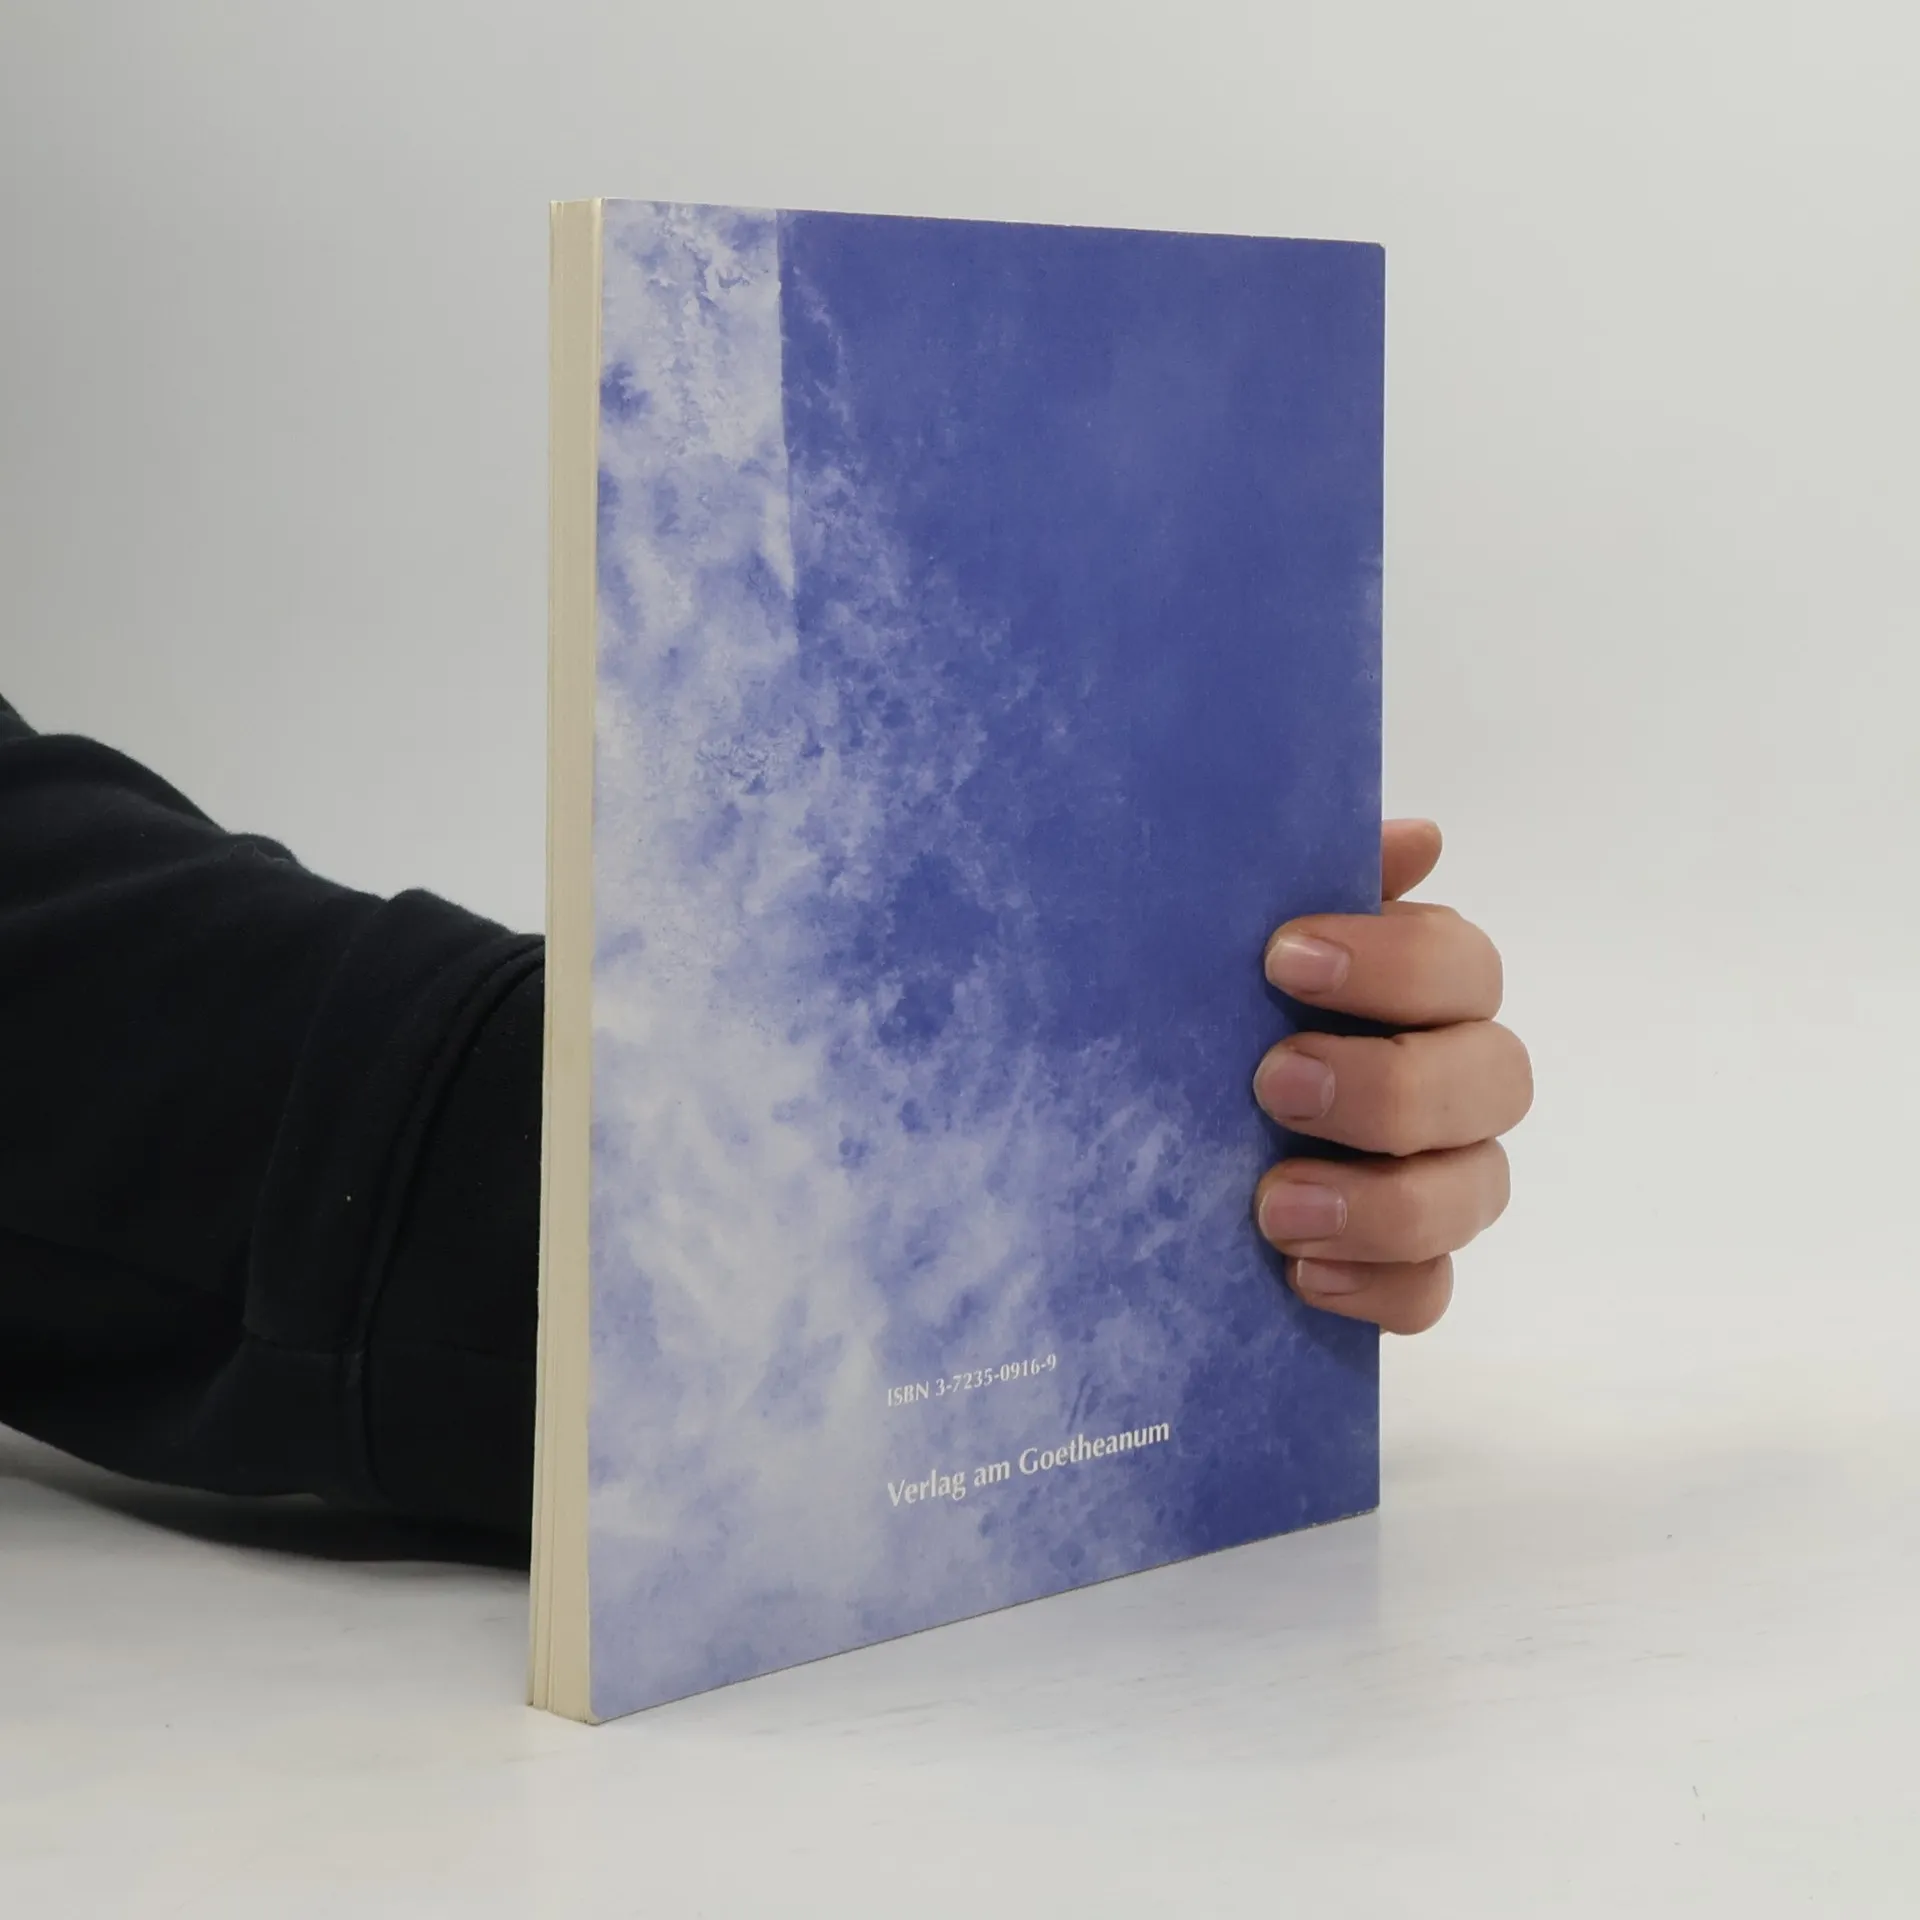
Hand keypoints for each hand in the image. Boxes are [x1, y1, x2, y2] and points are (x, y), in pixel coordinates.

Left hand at [1252, 820, 1530, 1333]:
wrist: (1147, 1128)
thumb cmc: (1218, 1008)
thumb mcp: (1240, 938)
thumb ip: (1319, 880)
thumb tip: (1418, 839)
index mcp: (1425, 988)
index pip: (1462, 965)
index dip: (1393, 961)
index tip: (1283, 958)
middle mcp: (1456, 1078)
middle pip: (1494, 1079)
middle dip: (1389, 1085)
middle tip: (1273, 1083)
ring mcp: (1443, 1176)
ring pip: (1476, 1192)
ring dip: (1384, 1202)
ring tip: (1276, 1206)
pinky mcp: (1406, 1263)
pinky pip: (1431, 1290)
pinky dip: (1380, 1288)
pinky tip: (1302, 1276)